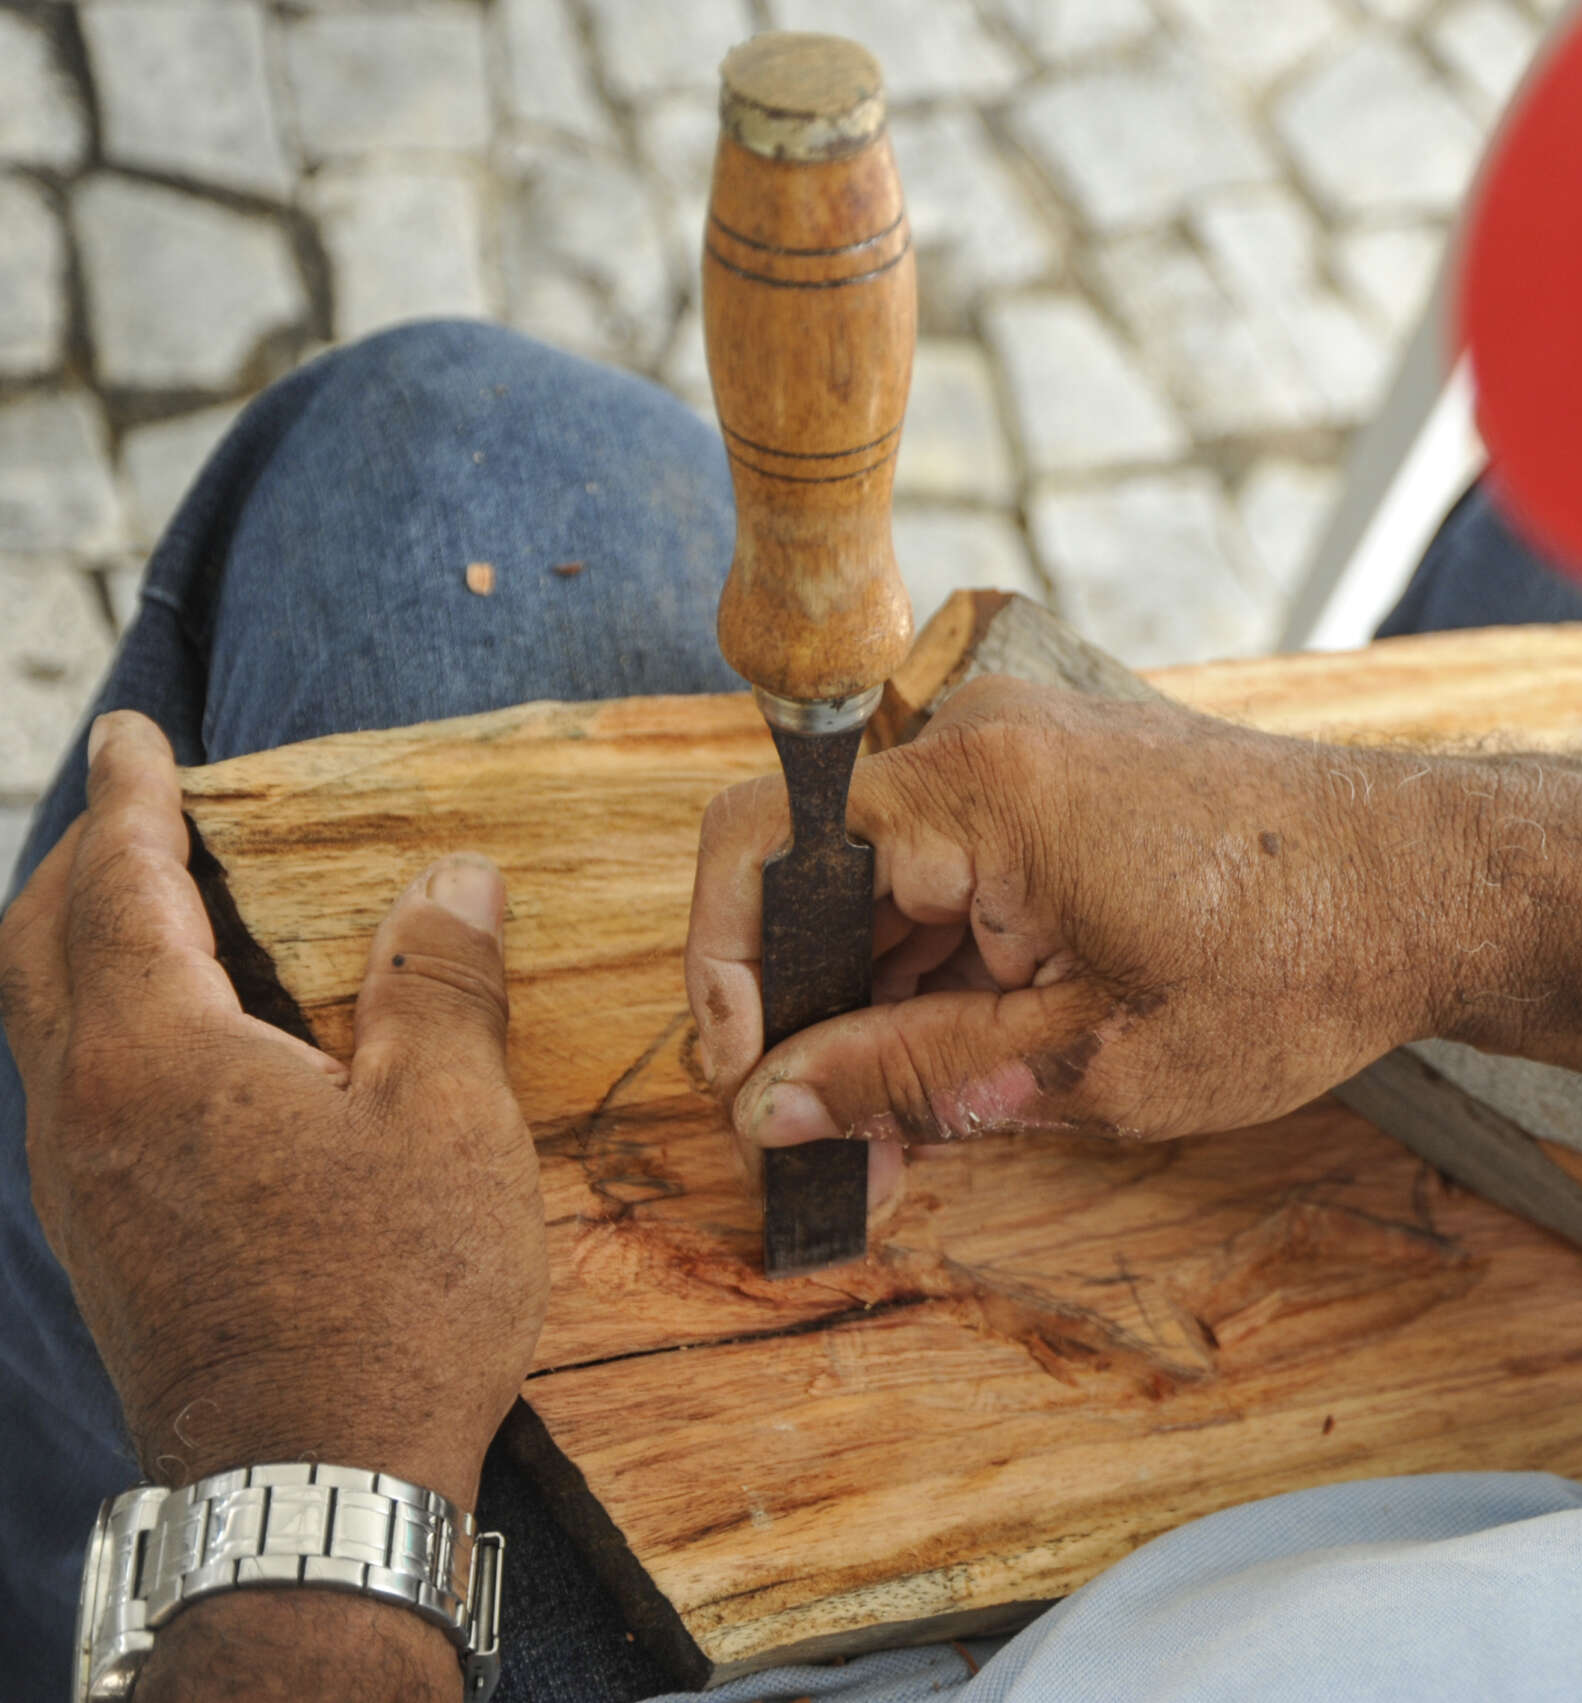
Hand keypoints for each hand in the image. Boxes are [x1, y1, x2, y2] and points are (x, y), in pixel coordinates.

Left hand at [0, 712, 544, 1508]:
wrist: (310, 1485)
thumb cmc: (392, 1302)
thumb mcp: (451, 1123)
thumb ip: (440, 984)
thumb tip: (451, 880)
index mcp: (159, 1057)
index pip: (120, 886)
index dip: (131, 799)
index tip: (136, 736)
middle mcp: (87, 1112)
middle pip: (36, 946)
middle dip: (79, 860)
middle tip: (132, 809)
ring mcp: (81, 1188)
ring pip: (43, 1023)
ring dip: (81, 943)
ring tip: (152, 912)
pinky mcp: (104, 1245)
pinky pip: (73, 1091)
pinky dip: (102, 1022)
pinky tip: (183, 1050)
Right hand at [687, 677, 1465, 1152]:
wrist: (1433, 890)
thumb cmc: (1295, 966)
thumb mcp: (1090, 1062)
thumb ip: (912, 1079)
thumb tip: (767, 1111)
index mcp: (976, 787)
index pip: (761, 852)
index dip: (725, 979)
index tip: (747, 1092)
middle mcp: (982, 741)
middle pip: (818, 881)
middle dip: (811, 1026)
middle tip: (829, 1159)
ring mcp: (1023, 757)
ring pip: (885, 893)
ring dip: (877, 1015)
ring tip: (896, 1149)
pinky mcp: (1059, 788)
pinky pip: (952, 879)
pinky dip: (942, 976)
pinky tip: (951, 1080)